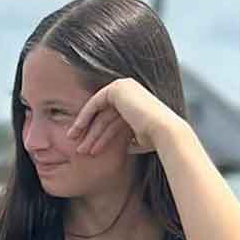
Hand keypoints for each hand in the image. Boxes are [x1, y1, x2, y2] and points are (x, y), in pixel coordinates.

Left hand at [67, 78, 183, 156]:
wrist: (163, 131)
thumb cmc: (154, 140)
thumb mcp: (138, 139)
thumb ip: (128, 138)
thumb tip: (126, 147)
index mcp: (138, 103)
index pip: (113, 120)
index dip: (100, 136)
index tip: (89, 151)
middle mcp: (133, 92)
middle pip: (105, 117)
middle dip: (91, 135)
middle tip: (79, 151)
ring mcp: (125, 88)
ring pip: (99, 114)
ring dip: (87, 132)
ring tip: (80, 150)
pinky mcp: (117, 88)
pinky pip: (95, 103)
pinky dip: (84, 118)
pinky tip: (77, 131)